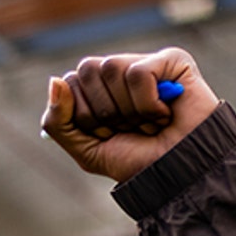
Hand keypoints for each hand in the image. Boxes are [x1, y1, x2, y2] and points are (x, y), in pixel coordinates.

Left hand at [40, 47, 219, 183]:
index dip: (84, 117)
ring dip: (127, 110)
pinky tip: (165, 114)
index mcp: (99, 89)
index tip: (109, 135)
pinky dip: (148, 104)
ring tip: (149, 123)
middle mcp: (120, 71)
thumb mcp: (87, 150)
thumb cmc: (138, 162)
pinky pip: (138, 73)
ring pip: (111, 68)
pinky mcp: (171, 60)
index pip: (70, 83)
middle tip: (130, 128)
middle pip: (87, 70)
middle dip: (104, 112)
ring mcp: (146, 63)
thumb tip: (55, 80)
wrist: (180, 175)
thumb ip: (58, 121)